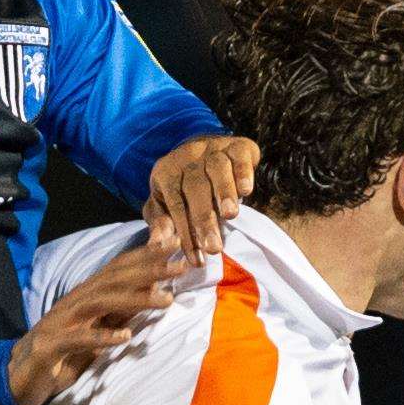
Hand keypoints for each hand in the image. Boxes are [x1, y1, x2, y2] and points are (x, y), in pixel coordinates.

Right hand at [7, 232, 185, 404]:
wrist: (19, 376)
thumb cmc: (63, 351)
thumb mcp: (98, 328)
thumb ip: (121, 309)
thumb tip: (154, 289)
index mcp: (87, 296)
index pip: (119, 269)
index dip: (146, 255)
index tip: (176, 244)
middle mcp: (76, 302)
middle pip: (114, 280)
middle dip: (149, 270)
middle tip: (181, 264)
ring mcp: (62, 321)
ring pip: (101, 303)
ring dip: (135, 299)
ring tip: (166, 299)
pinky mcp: (51, 346)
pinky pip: (79, 339)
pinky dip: (102, 336)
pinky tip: (125, 336)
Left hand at [142, 135, 259, 264]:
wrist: (203, 150)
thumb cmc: (183, 185)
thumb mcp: (164, 201)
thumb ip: (160, 221)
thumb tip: (158, 243)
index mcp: (167, 171)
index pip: (175, 204)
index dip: (185, 233)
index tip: (196, 259)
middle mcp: (188, 157)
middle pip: (195, 187)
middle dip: (204, 218)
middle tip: (214, 247)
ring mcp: (213, 148)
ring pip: (217, 168)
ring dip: (223, 192)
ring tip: (230, 216)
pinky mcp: (237, 145)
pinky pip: (239, 155)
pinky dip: (243, 171)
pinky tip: (245, 190)